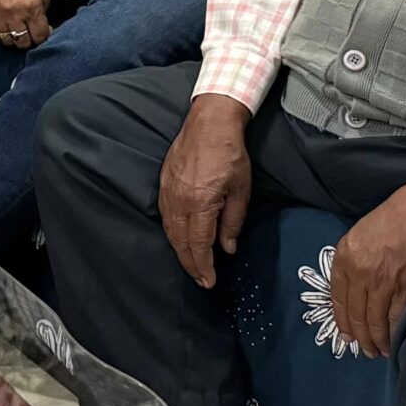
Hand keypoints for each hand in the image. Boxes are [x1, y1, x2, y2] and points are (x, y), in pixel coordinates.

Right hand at [0, 0, 53, 50]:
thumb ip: (43, 10)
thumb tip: (44, 27)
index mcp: (32, 7)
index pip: (39, 35)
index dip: (43, 36)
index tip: (43, 32)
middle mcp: (15, 14)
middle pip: (23, 42)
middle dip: (29, 40)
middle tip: (30, 34)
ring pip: (7, 41)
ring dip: (13, 40)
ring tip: (16, 33)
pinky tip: (4, 29)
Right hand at [158, 94, 255, 288]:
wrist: (209, 124)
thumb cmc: (230, 154)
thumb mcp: (241, 190)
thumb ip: (233, 221)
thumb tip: (228, 247)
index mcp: (200, 203)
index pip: (198, 244)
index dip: (204, 266)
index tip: (209, 281)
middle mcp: (179, 201)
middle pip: (180, 242)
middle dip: (190, 264)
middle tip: (201, 280)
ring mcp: (168, 192)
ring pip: (169, 231)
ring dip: (179, 250)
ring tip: (191, 264)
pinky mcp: (163, 184)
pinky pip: (165, 216)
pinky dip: (172, 233)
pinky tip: (179, 239)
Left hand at [330, 175, 405, 357]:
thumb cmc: (393, 219)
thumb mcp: (358, 235)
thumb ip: (351, 262)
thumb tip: (352, 290)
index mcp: (345, 257)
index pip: (338, 299)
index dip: (342, 322)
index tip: (346, 336)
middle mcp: (360, 272)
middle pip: (357, 314)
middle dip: (360, 337)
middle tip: (365, 350)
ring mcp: (384, 281)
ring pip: (376, 320)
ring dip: (378, 340)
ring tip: (381, 351)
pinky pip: (398, 317)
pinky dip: (396, 332)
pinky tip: (397, 340)